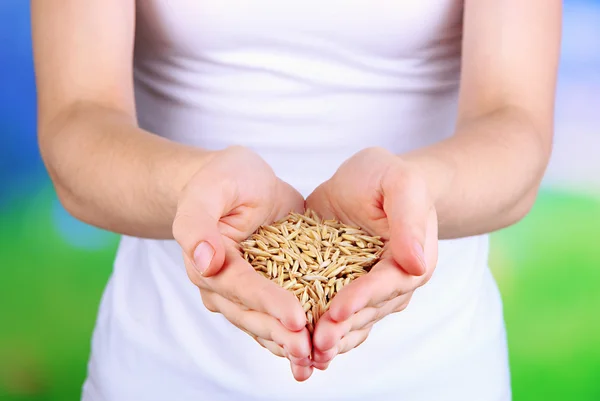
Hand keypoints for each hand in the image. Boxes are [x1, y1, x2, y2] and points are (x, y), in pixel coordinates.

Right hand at [172, 146, 312, 380]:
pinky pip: (279, 315)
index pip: (240, 286)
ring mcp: (245, 291)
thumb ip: (199, 223)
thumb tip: (204, 261)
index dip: (267, 302)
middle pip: (252, 315)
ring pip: (265, 323)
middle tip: (310, 351)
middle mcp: (223, 285)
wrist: (237, 181)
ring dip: (288, 344)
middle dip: (281, 334)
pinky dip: (297, 332)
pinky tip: (318, 350)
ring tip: (316, 362)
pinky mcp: (268, 287)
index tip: (296, 317)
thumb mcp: (210, 189)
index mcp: (208, 262)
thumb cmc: (222, 179)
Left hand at [305, 147, 438, 369]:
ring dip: (330, 339)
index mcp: (410, 262)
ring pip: (350, 321)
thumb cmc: (387, 176)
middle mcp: (391, 283)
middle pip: (366, 312)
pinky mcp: (340, 286)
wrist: (368, 180)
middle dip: (341, 329)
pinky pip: (331, 313)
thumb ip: (409, 218)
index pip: (385, 285)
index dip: (361, 299)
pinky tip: (296, 344)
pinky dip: (316, 328)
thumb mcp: (400, 183)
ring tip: (305, 355)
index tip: (337, 312)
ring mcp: (365, 289)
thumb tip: (417, 262)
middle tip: (315, 344)